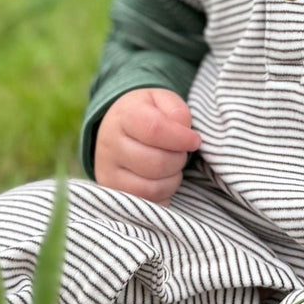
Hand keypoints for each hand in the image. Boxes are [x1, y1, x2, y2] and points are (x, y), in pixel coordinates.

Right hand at [94, 88, 200, 204]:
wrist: (116, 129)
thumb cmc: (146, 114)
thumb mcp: (162, 101)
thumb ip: (177, 110)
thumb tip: (185, 131)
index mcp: (124, 116)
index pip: (154, 130)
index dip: (181, 138)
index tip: (194, 140)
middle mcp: (110, 145)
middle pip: (155, 163)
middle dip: (179, 159)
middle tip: (181, 152)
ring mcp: (108, 173)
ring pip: (151, 188)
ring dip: (172, 179)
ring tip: (172, 166)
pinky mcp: (114, 193)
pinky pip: (147, 203)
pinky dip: (163, 195)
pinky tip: (162, 180)